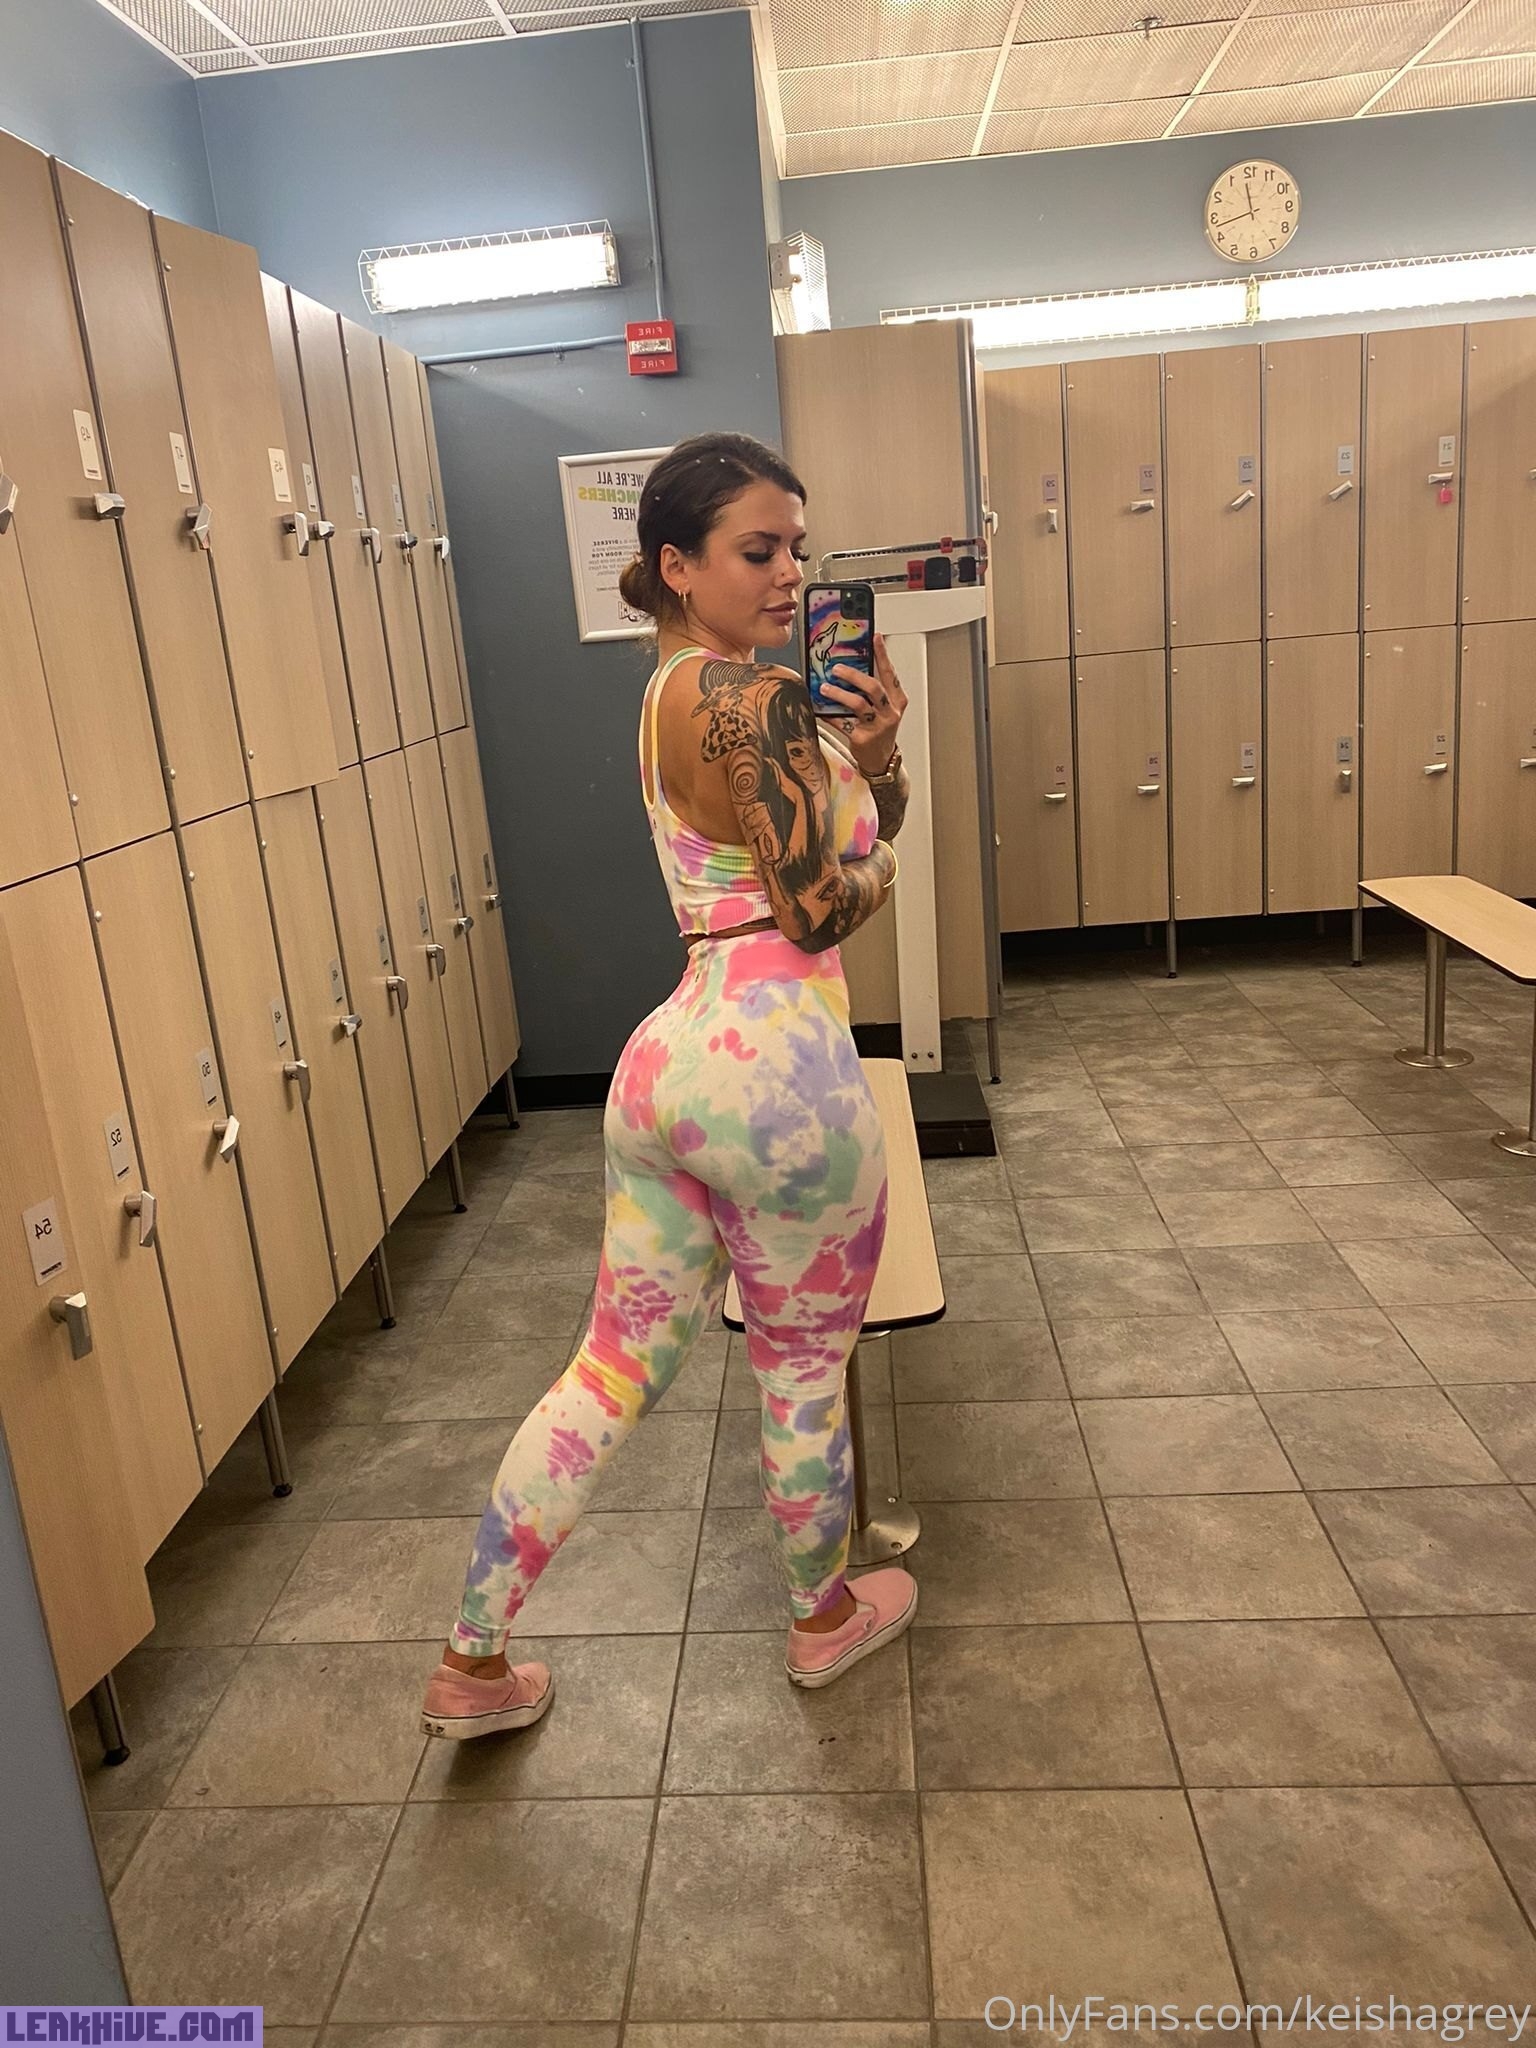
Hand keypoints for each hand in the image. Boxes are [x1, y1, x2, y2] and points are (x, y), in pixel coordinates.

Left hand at [816, 633, 906, 774]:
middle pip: (873, 687)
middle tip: (836, 668)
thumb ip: (874, 689)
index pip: (889, 672)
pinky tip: (820, 709)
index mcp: (897, 700)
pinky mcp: (863, 738)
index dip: (882, 654)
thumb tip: (853, 665)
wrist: (880, 759)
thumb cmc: (880, 729)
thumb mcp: (884, 707)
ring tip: (824, 688)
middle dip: (853, 675)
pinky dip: (830, 714)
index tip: (875, 637)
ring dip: (839, 693)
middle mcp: (890, 711)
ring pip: (858, 704)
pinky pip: (843, 722)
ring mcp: (878, 726)